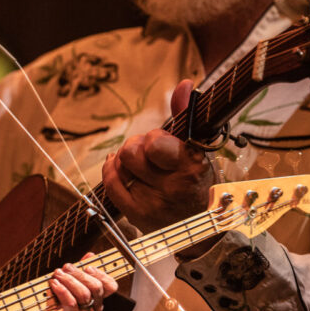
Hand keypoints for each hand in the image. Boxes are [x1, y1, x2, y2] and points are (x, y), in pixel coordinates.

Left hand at [33, 253, 118, 310]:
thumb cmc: (58, 303)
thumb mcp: (70, 284)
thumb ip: (81, 270)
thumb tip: (90, 255)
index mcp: (97, 298)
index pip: (111, 286)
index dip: (102, 274)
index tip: (88, 267)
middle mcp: (94, 307)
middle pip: (96, 287)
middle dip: (80, 274)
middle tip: (66, 267)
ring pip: (84, 293)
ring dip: (69, 280)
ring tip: (57, 274)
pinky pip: (70, 302)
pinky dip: (62, 290)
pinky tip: (54, 284)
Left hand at [102, 79, 213, 231]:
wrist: (199, 226)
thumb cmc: (196, 180)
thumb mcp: (197, 148)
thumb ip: (186, 115)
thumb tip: (185, 84)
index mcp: (191, 167)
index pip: (156, 144)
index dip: (153, 138)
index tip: (160, 141)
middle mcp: (172, 187)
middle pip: (132, 151)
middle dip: (138, 145)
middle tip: (149, 152)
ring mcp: (152, 203)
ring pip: (120, 164)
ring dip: (127, 159)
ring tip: (142, 164)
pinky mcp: (136, 214)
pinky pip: (111, 183)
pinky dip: (113, 170)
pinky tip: (121, 167)